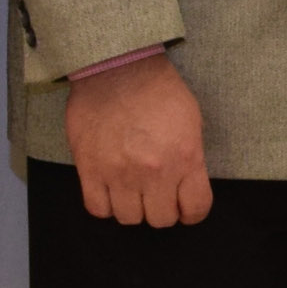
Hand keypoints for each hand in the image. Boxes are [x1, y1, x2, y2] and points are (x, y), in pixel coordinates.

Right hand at [64, 52, 213, 226]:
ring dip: (133, 208)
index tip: (185, 208)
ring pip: (129, 218)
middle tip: (157, 195)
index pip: (196, 209)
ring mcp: (120, 173)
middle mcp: (154, 172)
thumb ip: (191, 158)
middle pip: (161, 220)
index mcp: (185, 158)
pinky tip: (110, 191)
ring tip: (132, 191)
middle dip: (162, 210)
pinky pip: (98, 209)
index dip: (191, 213)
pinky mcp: (90, 169)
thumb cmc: (158, 90)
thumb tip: (186, 185)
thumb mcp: (192, 121)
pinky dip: (105, 205)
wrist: (117, 68)